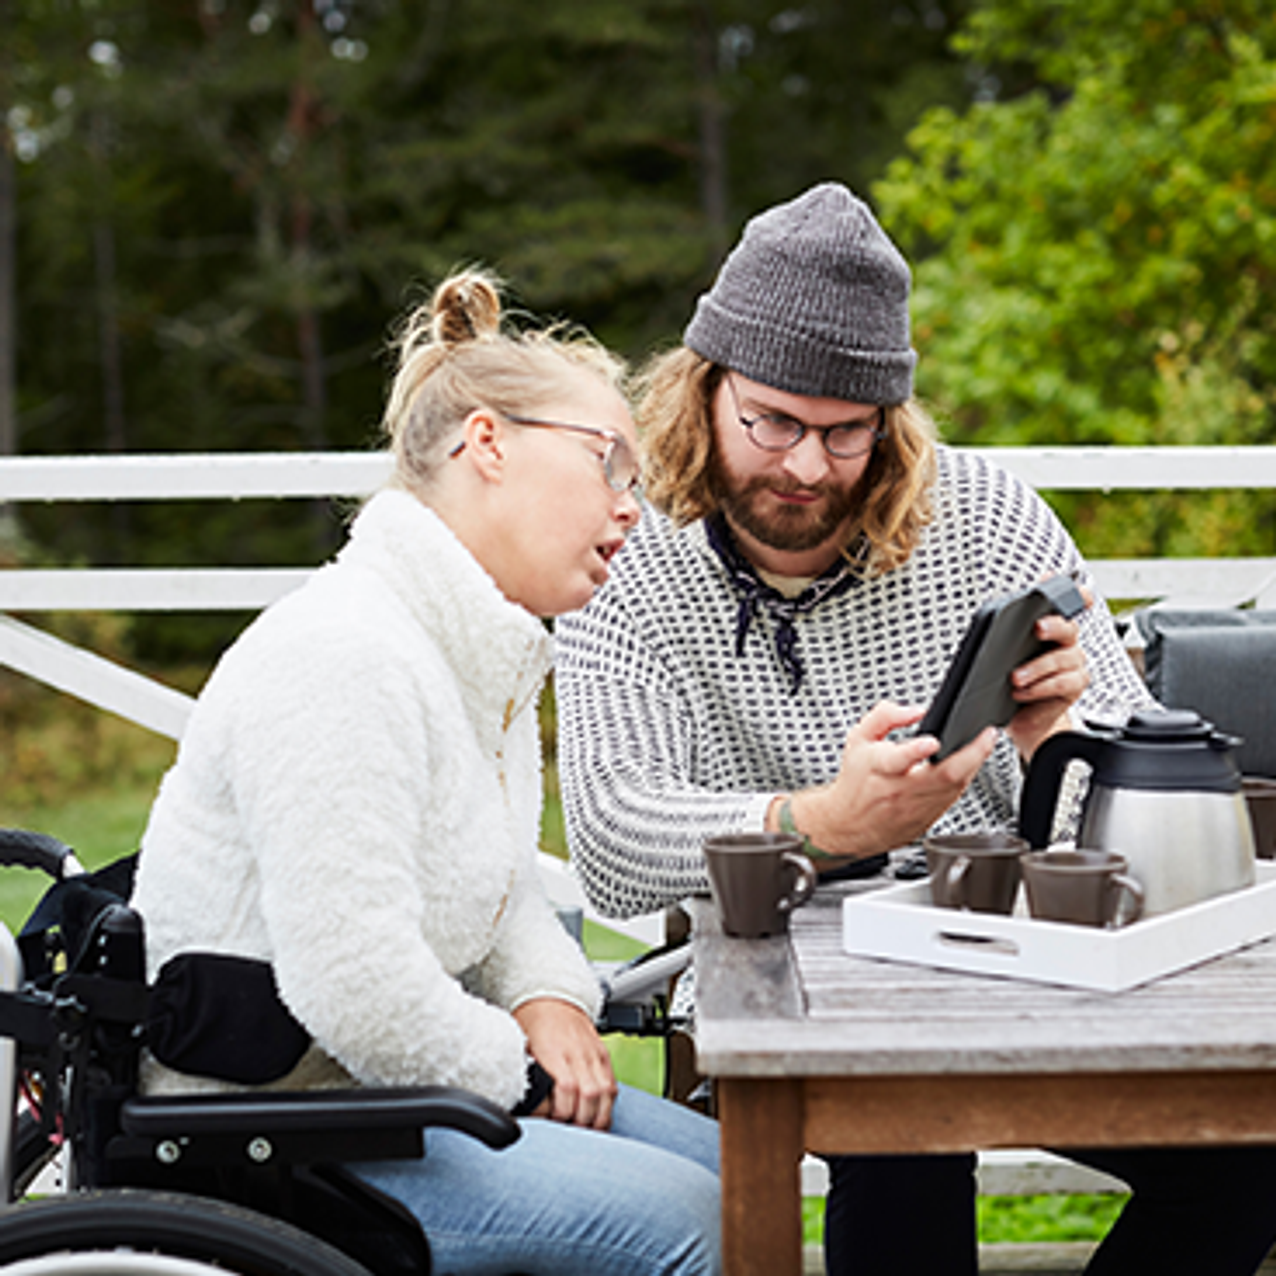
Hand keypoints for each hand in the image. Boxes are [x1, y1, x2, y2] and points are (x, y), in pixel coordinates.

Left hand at [513, 997, 616, 1130]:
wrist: (550, 995)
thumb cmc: (530, 1023)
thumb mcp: (519, 1045)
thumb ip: (523, 1073)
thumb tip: (519, 1103)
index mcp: (553, 1049)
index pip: (567, 1087)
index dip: (562, 1111)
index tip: (553, 1121)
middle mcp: (577, 1051)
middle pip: (591, 1094)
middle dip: (582, 1120)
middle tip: (571, 1131)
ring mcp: (593, 1053)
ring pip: (607, 1092)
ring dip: (599, 1116)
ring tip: (588, 1130)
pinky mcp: (603, 1054)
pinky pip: (612, 1084)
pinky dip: (608, 1104)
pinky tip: (598, 1116)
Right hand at [791, 702, 995, 861]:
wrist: (849, 825)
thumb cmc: (855, 781)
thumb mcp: (858, 739)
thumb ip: (884, 716)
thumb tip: (915, 710)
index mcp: (880, 767)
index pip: (899, 759)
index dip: (916, 750)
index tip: (932, 741)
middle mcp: (900, 789)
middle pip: (943, 775)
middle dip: (971, 754)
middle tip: (987, 735)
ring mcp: (917, 807)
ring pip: (955, 787)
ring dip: (974, 764)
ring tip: (985, 743)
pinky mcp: (928, 819)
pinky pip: (953, 798)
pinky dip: (964, 779)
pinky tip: (968, 765)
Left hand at [1005, 599, 1091, 760]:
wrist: (1022, 716)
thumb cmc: (1012, 680)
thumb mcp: (1004, 654)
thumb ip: (1006, 633)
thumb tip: (994, 617)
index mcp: (1050, 627)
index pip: (1068, 602)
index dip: (1068, 590)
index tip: (1053, 582)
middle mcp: (1067, 642)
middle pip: (1069, 627)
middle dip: (1053, 625)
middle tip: (1037, 629)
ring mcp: (1074, 663)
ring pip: (1064, 658)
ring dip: (1037, 668)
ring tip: (1015, 678)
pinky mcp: (1075, 685)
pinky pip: (1063, 683)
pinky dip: (1040, 687)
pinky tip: (1021, 692)